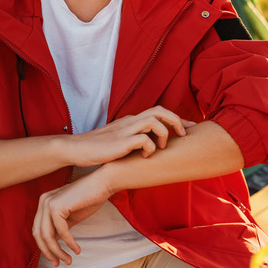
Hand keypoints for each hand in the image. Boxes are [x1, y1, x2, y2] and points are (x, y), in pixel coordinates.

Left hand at [32, 171, 112, 265]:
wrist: (103, 183)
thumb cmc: (90, 198)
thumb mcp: (71, 216)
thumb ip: (60, 228)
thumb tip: (54, 243)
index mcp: (45, 202)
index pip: (38, 230)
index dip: (45, 246)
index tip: (55, 258)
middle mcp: (43, 201)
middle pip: (39, 234)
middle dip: (48, 252)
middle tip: (59, 263)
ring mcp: (48, 203)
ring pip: (47, 235)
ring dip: (58, 251)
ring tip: (68, 259)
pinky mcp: (57, 206)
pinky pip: (61, 231)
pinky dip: (69, 243)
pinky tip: (77, 249)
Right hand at [66, 106, 195, 166]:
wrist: (76, 149)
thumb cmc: (98, 148)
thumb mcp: (120, 140)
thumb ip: (135, 139)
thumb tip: (151, 146)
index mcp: (132, 120)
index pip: (159, 112)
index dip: (177, 118)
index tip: (190, 128)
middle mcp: (130, 121)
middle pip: (160, 110)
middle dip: (177, 121)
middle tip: (184, 135)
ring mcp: (125, 130)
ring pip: (153, 121)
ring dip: (164, 134)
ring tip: (163, 147)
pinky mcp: (120, 142)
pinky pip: (143, 139)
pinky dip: (150, 147)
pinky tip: (147, 156)